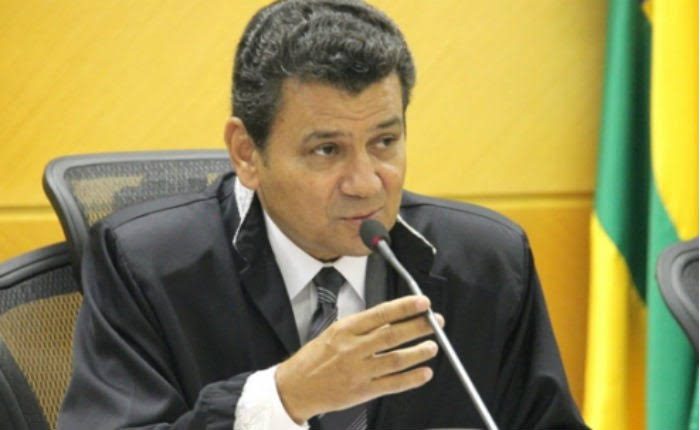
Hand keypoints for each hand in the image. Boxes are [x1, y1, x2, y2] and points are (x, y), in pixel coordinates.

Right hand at [275, 295, 442, 423]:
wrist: (295, 387)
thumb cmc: (314, 359)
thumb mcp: (333, 333)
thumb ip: (361, 328)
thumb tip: (392, 319)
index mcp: (346, 330)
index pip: (381, 314)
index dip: (404, 307)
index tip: (422, 302)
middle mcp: (353, 349)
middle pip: (393, 335)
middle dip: (418, 326)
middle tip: (436, 321)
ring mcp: (359, 371)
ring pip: (396, 359)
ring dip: (419, 352)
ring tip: (433, 346)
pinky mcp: (363, 391)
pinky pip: (393, 384)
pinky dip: (411, 379)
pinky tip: (424, 373)